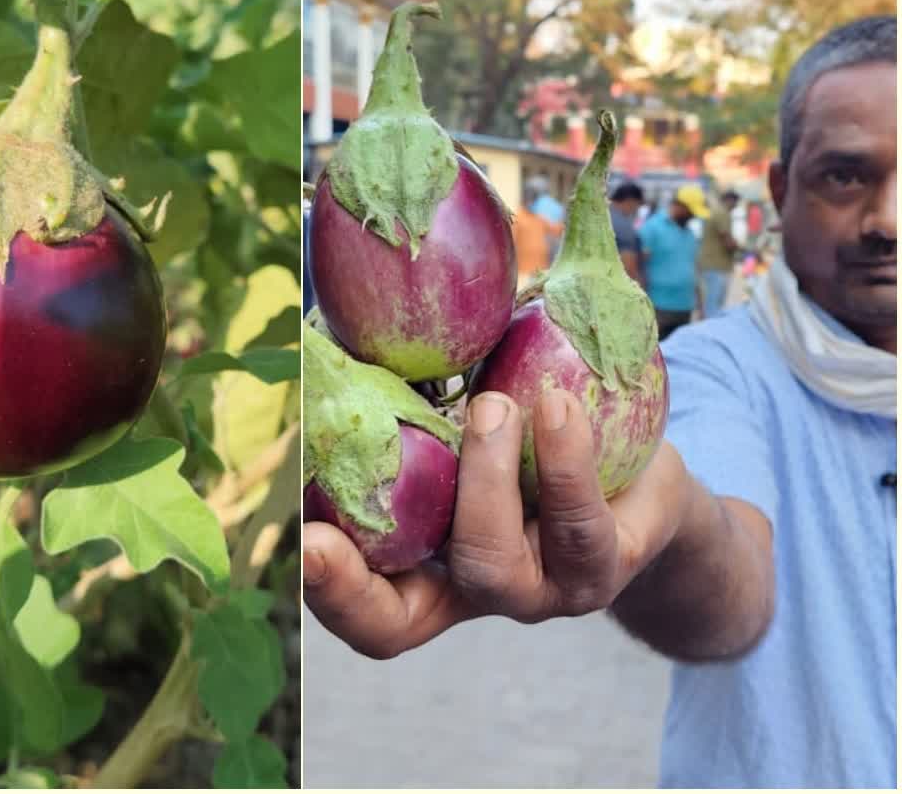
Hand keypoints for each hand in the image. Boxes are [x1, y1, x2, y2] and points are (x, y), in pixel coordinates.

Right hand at [303, 388, 694, 658]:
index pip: (364, 610)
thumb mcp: (460, 423)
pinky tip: (558, 404)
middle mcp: (471, 593)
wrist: (642, 478)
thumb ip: (406, 397)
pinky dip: (564, 460)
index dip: (329, 591)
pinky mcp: (600, 565)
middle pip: (400, 620)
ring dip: (482, 480)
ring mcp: (536, 591)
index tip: (303, 540)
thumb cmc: (529, 440)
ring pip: (490, 564)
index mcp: (423, 570)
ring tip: (494, 405)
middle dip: (357, 578)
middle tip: (325, 526)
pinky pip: (578, 525)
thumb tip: (334, 325)